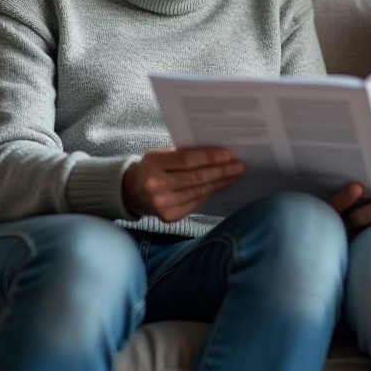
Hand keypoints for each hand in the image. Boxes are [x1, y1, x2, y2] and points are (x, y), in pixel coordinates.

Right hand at [122, 147, 244, 221]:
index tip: (228, 154)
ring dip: (220, 183)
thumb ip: (183, 154)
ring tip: (234, 175)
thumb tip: (217, 154)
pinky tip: (221, 186)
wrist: (131, 192)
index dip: (209, 157)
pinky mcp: (170, 216)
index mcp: (153, 164)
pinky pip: (196, 202)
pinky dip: (210, 193)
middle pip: (196, 177)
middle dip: (221, 171)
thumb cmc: (152, 168)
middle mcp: (156, 186)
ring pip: (199, 191)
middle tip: (239, 166)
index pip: (186, 160)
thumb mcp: (160, 155)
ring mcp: (163, 204)